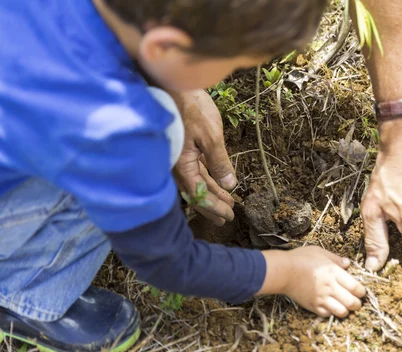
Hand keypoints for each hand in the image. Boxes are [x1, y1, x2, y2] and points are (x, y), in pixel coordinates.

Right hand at [172, 90, 236, 225]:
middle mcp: (177, 165)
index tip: (228, 215)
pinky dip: (207, 178)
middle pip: (196, 192)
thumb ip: (219, 162)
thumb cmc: (189, 107)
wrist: (170, 83)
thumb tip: (230, 185)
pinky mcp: (182, 148)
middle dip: (213, 205)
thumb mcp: (210, 135)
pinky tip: (218, 183)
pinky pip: (195, 170)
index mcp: (182, 165)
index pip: (199, 194)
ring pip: (196, 181)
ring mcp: (179, 157)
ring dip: (212, 192)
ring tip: (228, 202)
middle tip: (227, 217)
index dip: (214, 207)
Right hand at [259, 247, 365, 317]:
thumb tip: (348, 263)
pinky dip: (331, 313)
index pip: (357, 288)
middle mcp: (331, 287)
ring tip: (343, 306)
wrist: (283, 271)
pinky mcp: (312, 306)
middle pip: (352, 303)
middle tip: (355, 301)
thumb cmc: (300, 258)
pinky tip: (329, 307)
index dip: (362, 292)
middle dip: (357, 304)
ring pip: (342, 312)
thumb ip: (335, 258)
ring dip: (345, 310)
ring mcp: (322, 298)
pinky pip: (327, 315)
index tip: (360, 291)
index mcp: (335, 273)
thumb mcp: (319, 252)